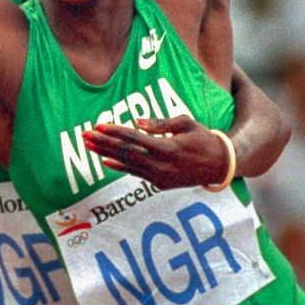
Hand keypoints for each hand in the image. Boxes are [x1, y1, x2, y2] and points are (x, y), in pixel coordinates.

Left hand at [83, 115, 232, 190]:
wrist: (220, 166)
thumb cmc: (203, 139)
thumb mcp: (186, 123)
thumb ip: (160, 123)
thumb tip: (136, 121)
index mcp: (167, 147)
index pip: (134, 138)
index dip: (115, 131)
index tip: (98, 125)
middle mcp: (161, 165)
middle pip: (125, 152)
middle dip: (103, 142)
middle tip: (84, 135)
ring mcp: (160, 176)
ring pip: (127, 163)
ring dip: (106, 153)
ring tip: (89, 145)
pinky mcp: (160, 183)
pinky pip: (135, 173)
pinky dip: (120, 166)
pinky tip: (106, 160)